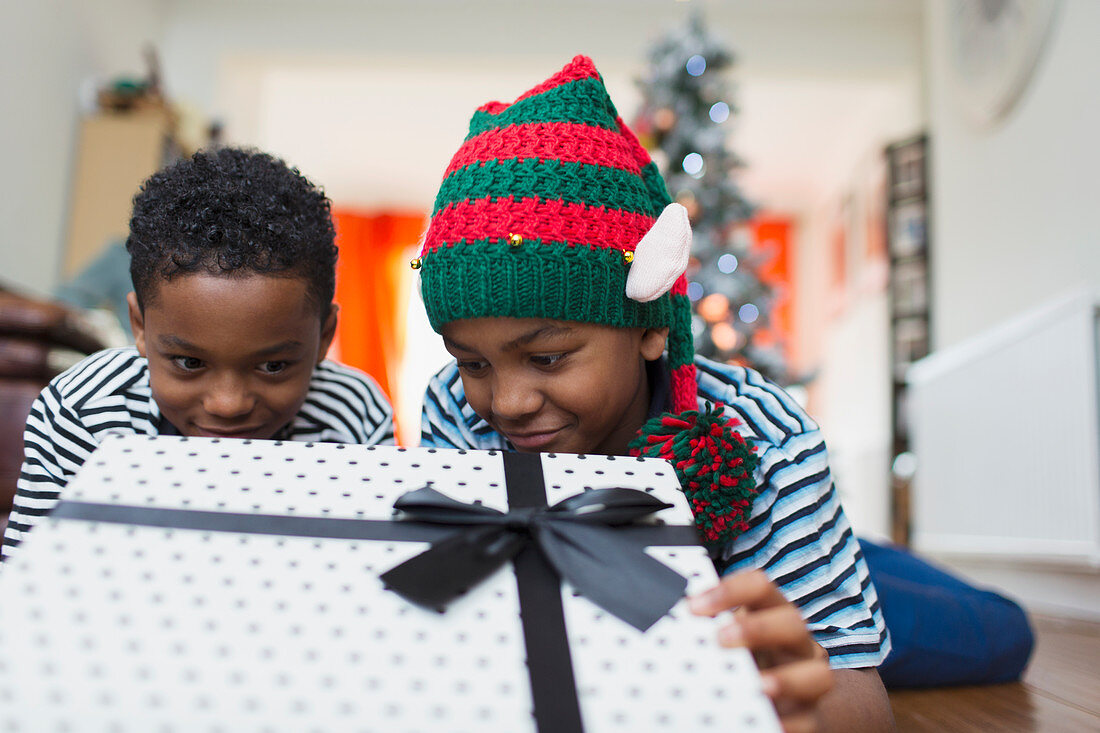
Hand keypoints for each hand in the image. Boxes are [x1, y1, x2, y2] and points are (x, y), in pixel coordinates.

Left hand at [689, 569, 832, 732]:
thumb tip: (665, 617)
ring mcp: (808, 680)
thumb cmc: (748, 659)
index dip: (730, 591)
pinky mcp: (809, 716)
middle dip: (757, 628)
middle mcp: (797, 644)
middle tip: (720, 638)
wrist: (783, 700)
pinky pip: (808, 722)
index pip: (760, 587)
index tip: (694, 606)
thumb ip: (708, 626)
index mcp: (774, 614)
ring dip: (786, 679)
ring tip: (759, 686)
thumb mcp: (731, 636)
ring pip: (818, 675)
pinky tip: (771, 725)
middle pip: (793, 623)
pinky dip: (791, 724)